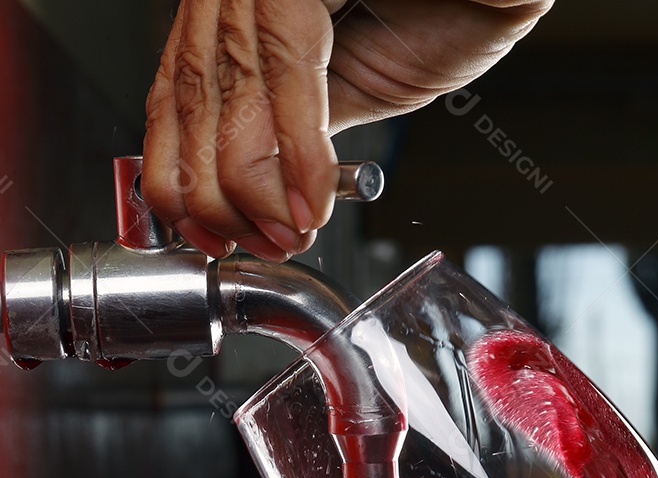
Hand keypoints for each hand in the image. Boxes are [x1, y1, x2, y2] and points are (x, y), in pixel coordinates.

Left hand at [142, 0, 552, 259]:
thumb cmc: (453, 6)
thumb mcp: (354, 87)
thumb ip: (294, 131)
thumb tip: (255, 198)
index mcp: (239, 5)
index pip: (175, 99)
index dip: (181, 182)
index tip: (210, 238)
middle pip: (194, 100)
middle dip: (221, 198)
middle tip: (265, 245)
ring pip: (228, 88)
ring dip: (258, 188)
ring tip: (290, 233)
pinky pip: (285, 62)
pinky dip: (298, 150)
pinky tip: (311, 200)